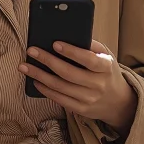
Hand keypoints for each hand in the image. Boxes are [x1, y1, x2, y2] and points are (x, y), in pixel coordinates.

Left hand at [19, 39, 137, 134]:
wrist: (118, 101)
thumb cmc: (107, 72)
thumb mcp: (106, 56)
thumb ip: (91, 46)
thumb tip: (68, 34)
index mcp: (106, 67)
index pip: (88, 59)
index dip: (71, 52)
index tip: (54, 43)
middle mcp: (98, 84)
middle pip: (68, 73)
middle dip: (47, 61)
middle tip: (31, 51)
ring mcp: (89, 99)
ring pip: (60, 87)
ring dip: (40, 76)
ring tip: (25, 66)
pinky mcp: (81, 109)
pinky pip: (60, 99)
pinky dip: (45, 90)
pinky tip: (35, 81)